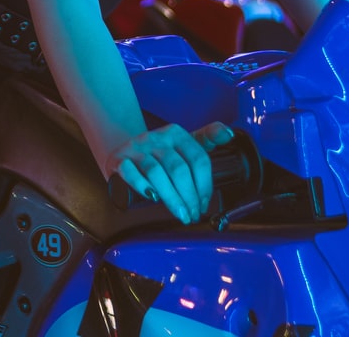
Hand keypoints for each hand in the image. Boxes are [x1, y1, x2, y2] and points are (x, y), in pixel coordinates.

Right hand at [106, 122, 234, 223]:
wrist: (123, 149)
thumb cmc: (159, 153)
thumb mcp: (183, 143)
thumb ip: (207, 138)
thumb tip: (229, 134)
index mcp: (176, 133)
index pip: (197, 158)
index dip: (204, 184)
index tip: (204, 204)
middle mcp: (157, 138)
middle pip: (178, 168)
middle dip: (189, 195)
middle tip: (193, 215)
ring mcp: (136, 148)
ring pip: (156, 172)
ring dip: (171, 197)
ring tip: (180, 214)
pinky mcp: (119, 159)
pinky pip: (130, 172)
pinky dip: (141, 186)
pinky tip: (152, 198)